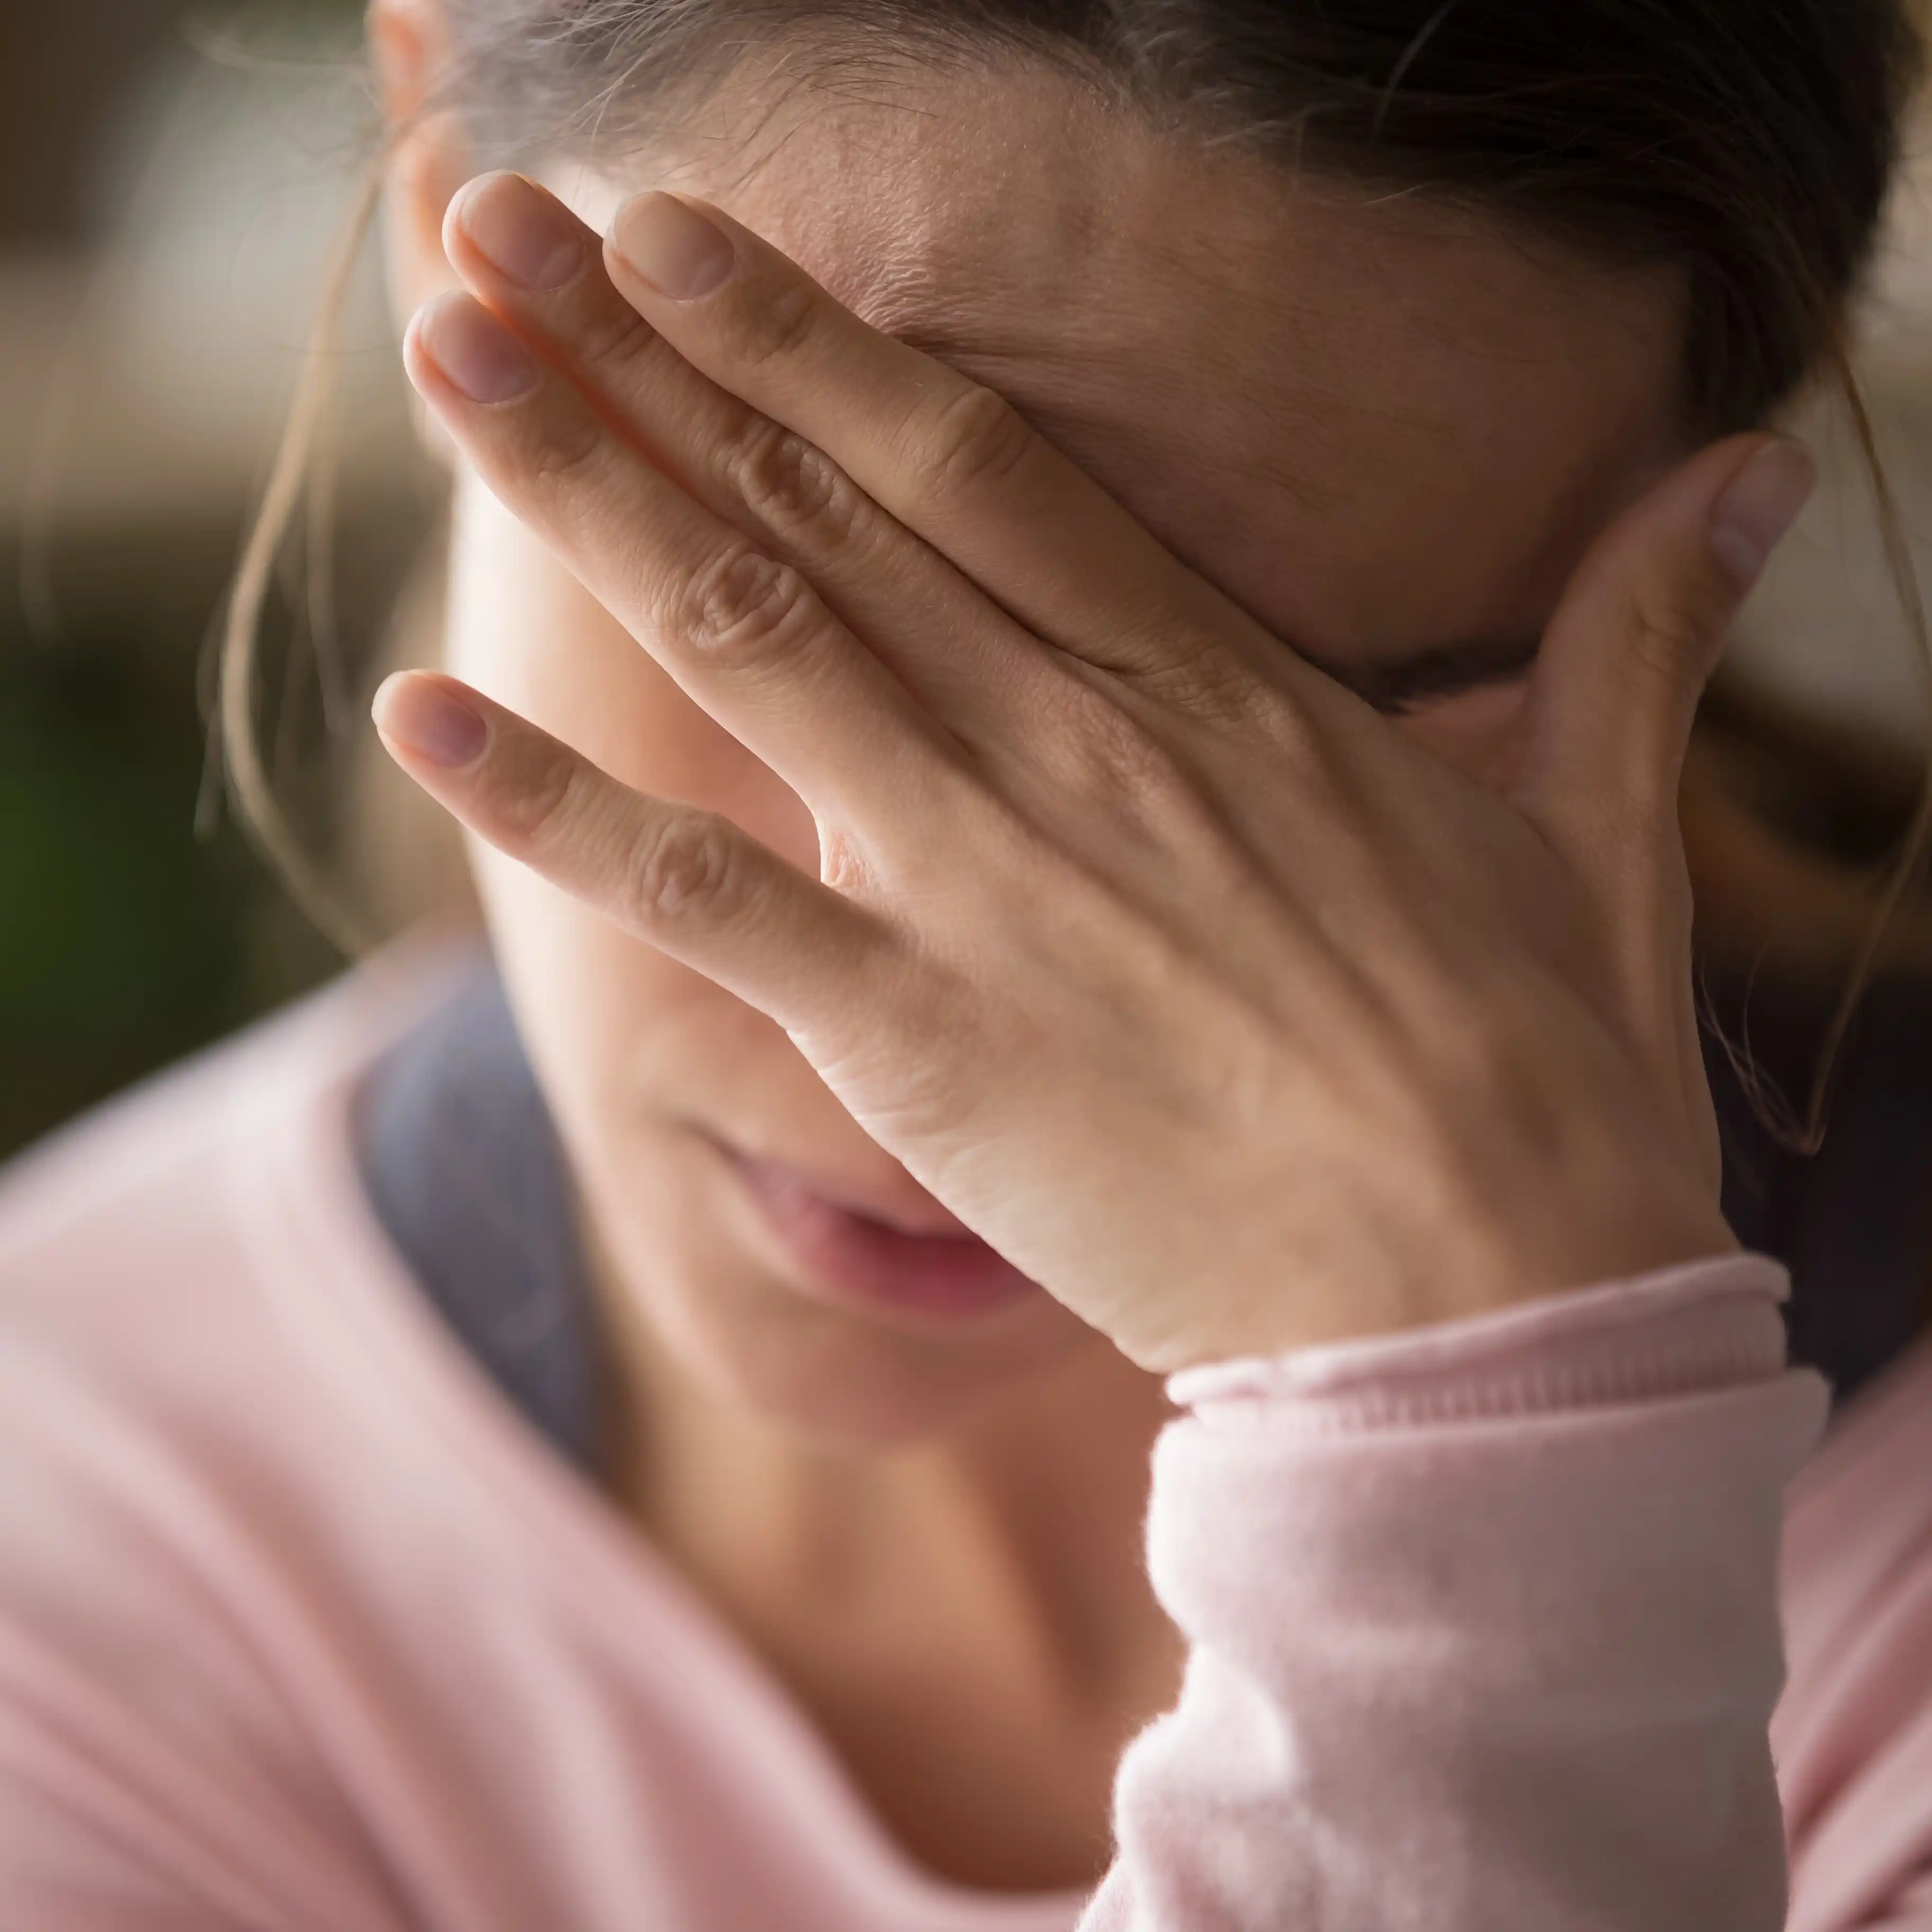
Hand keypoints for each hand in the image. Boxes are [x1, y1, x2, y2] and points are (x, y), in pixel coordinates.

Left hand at [373, 172, 1809, 1371]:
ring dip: (583, 491)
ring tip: (451, 361)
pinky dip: (548, 807)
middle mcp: (1075, 749)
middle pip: (822, 512)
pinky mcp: (918, 1040)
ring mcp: (983, 885)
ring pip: (746, 643)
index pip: (977, 466)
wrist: (1489, 1308)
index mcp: (1216, 693)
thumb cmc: (1537, 1078)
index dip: (815, 341)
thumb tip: (1744, 483)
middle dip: (650, 361)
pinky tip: (417, 713)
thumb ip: (1626, 645)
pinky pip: (698, 900)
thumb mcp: (1589, 832)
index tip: (689, 242)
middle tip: (502, 236)